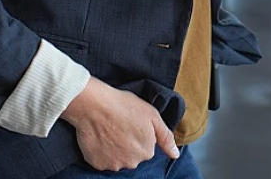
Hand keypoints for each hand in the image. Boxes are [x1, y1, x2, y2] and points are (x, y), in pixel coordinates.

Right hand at [61, 77, 179, 170]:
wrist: (95, 106)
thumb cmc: (125, 106)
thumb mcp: (153, 116)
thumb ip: (166, 138)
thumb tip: (175, 155)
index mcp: (147, 151)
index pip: (147, 146)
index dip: (141, 132)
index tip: (133, 121)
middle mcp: (132, 163)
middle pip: (134, 154)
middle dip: (130, 142)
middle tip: (122, 125)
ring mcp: (113, 165)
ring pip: (119, 158)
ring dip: (116, 148)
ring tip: (111, 129)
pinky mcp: (97, 164)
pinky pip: (103, 160)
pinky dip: (103, 151)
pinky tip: (102, 136)